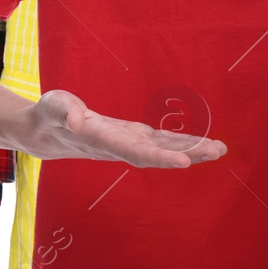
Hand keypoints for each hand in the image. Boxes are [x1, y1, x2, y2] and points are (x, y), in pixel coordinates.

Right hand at [25, 89, 227, 167]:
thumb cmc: (50, 116)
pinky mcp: (133, 136)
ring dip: (192, 150)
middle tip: (217, 151)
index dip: (161, 158)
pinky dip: (181, 142)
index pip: (136, 153)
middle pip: (158, 154)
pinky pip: (161, 142)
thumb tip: (77, 120)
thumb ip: (66, 112)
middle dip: (187, 154)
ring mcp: (129, 143)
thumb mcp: (54, 106)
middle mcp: (121, 147)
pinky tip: (202, 144)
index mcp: (103, 141)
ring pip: (164, 149)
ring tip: (220, 149)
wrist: (47, 133)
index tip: (185, 162)